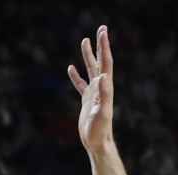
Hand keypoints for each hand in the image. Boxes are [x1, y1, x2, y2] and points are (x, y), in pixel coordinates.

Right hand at [66, 25, 114, 153]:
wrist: (97, 143)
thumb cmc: (100, 130)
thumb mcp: (102, 112)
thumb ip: (103, 94)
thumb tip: (103, 76)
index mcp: (106, 87)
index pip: (105, 62)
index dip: (104, 47)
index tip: (102, 32)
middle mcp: (101, 87)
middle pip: (100, 61)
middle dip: (100, 45)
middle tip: (101, 28)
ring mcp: (94, 93)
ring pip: (90, 69)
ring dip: (88, 55)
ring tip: (84, 40)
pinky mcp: (87, 100)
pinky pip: (80, 84)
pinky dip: (76, 75)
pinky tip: (71, 68)